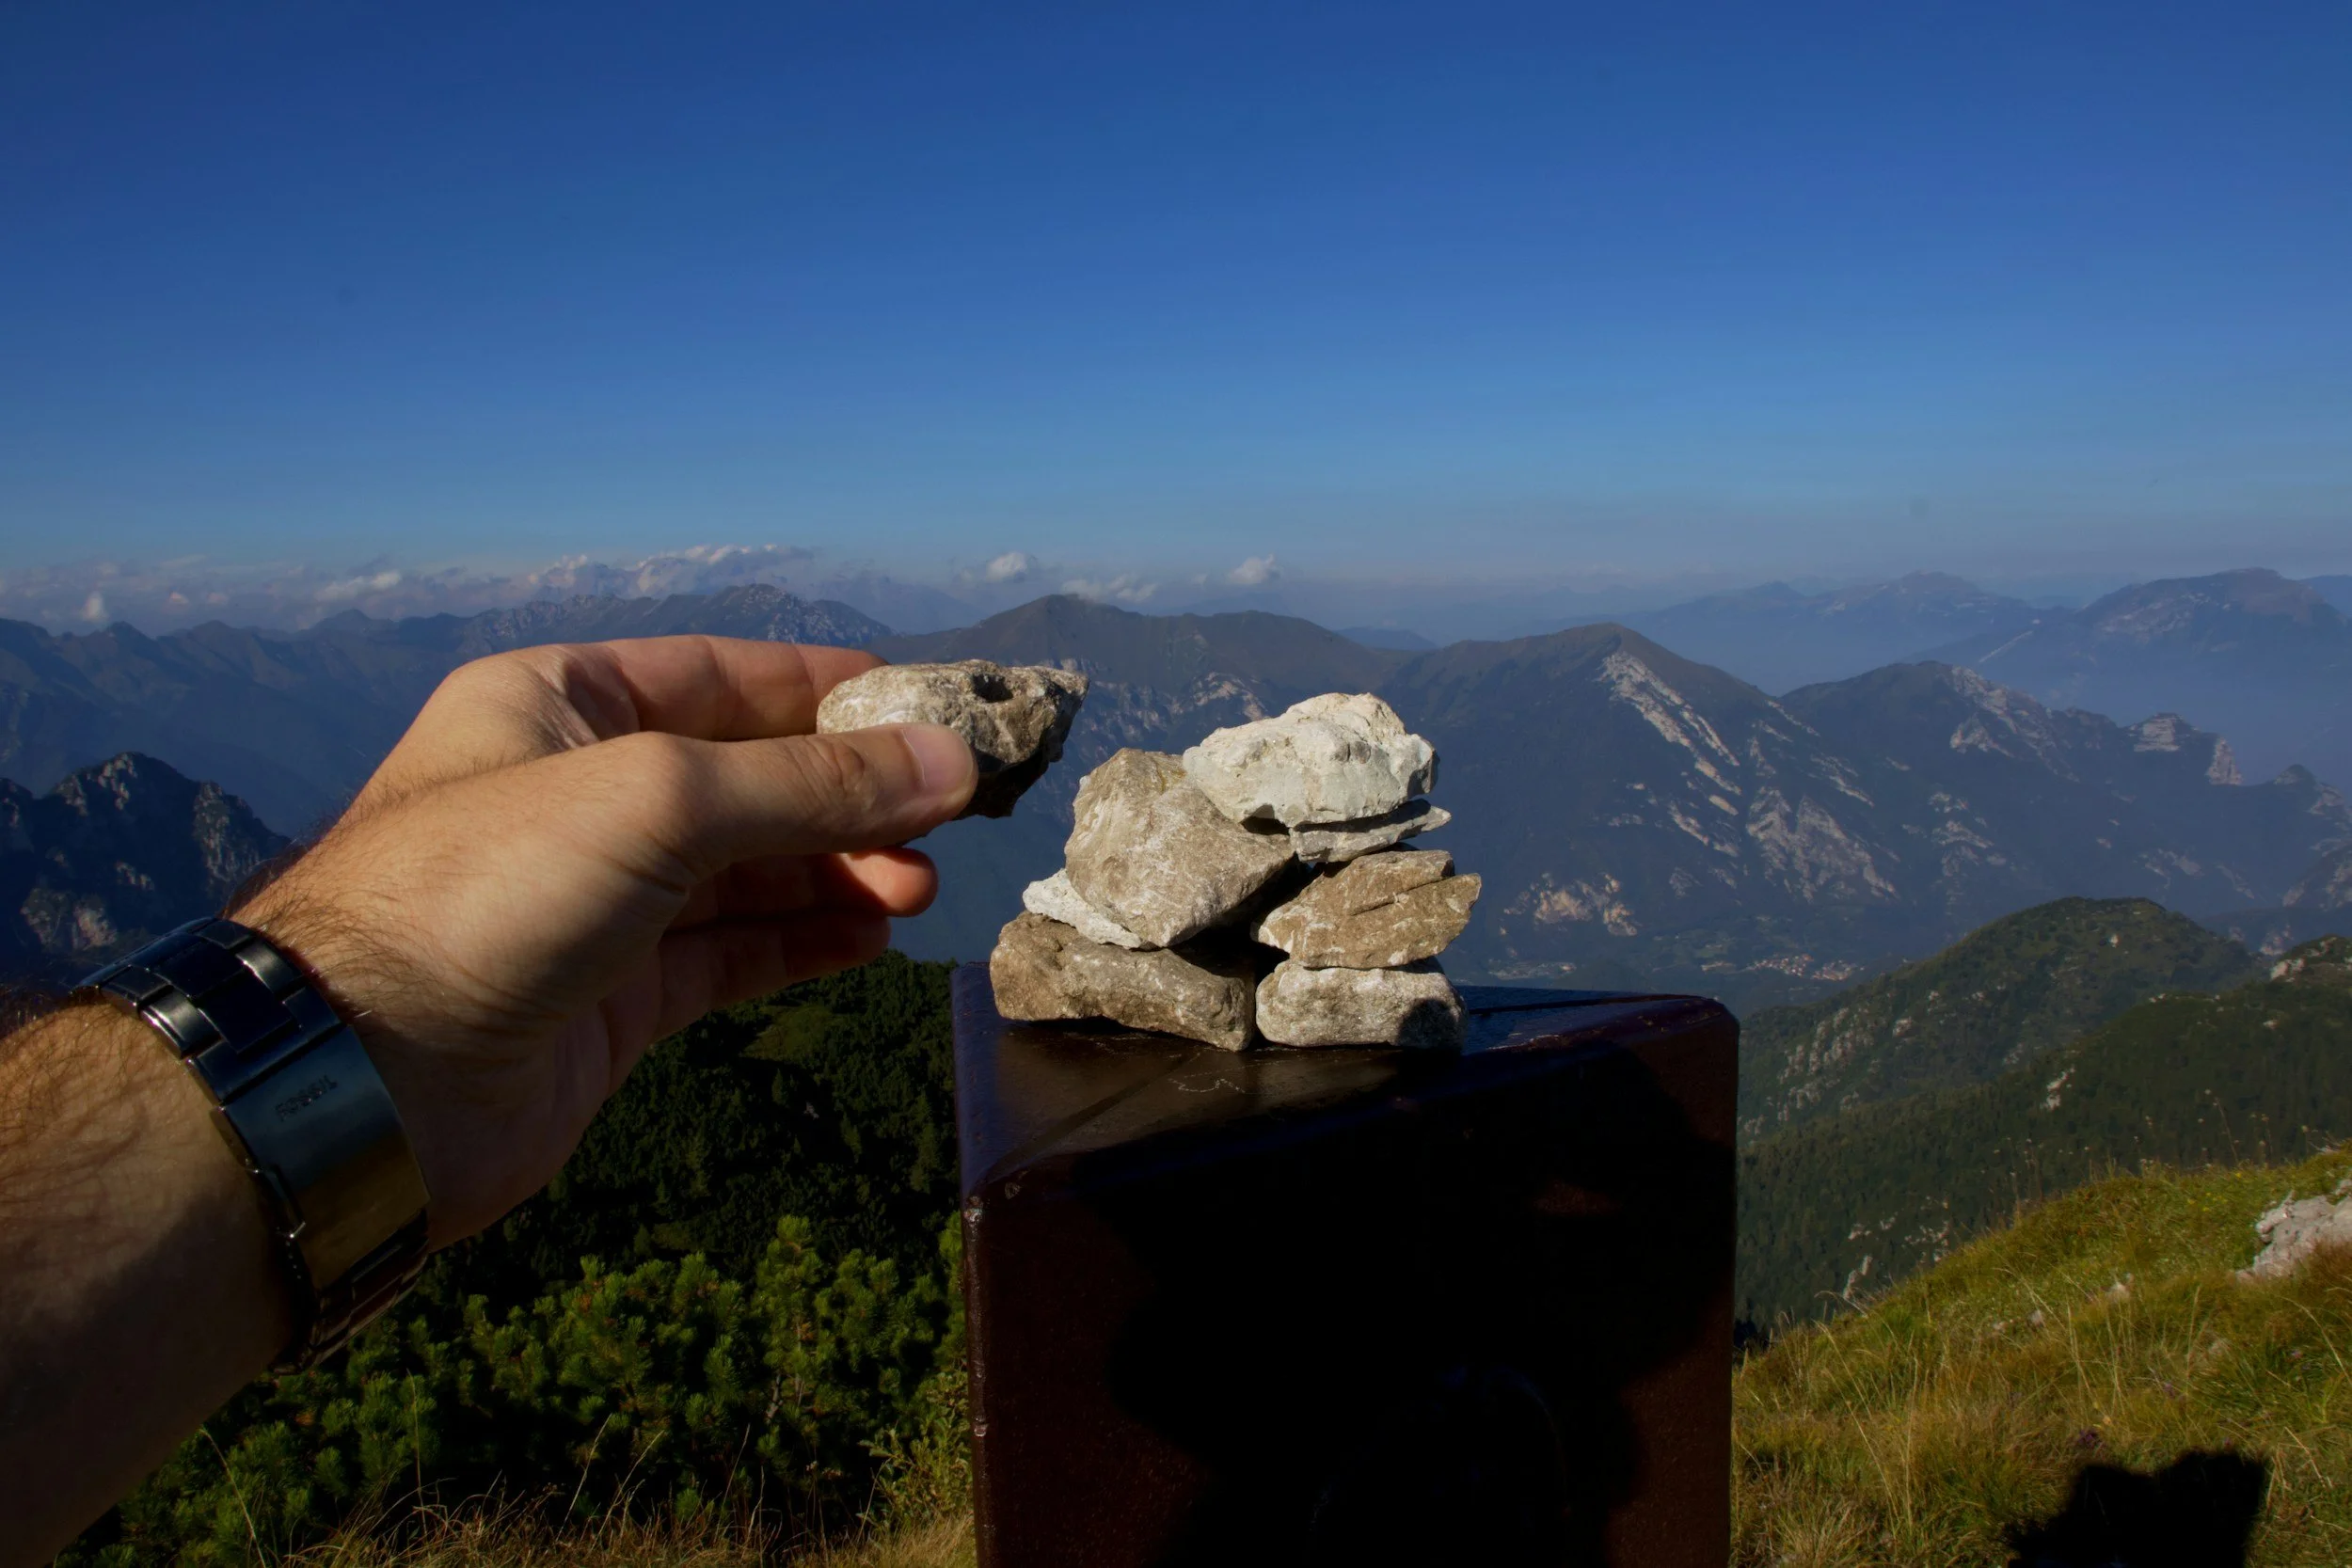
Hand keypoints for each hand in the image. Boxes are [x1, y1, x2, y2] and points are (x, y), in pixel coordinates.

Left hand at [232, 636, 973, 1246]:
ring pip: (749, 870)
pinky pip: (732, 953)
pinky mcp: (612, 996)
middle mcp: (574, 791)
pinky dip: (805, 942)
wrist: (364, 1084)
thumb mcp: (661, 800)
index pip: (723, 675)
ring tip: (916, 886)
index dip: (832, 691)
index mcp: (556, 702)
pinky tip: (871, 937)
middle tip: (949, 819)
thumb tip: (953, 763)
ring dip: (840, 871)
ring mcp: (594, 899)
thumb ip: (812, 784)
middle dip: (851, 795)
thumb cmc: (485, 895)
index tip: (935, 708)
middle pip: (749, 775)